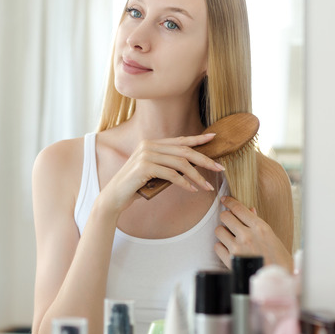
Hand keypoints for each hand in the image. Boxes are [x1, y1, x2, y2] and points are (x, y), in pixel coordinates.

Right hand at [99, 133, 225, 211]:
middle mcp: (148, 145)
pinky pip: (171, 174)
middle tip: (219, 168)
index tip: (213, 138)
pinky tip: (192, 189)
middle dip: (204, 159)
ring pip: (180, 163)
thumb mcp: (153, 172)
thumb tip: (191, 167)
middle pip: (183, 150)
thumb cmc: (136, 185)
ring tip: (207, 186)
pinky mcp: (144, 167)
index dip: (197, 139)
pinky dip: (184, 183)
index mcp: (150, 143)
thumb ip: (167, 165)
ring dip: (197, 176)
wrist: (115, 196)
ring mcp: (145, 155)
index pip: (179, 140)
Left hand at [214, 196, 292, 269]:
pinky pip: (217, 246)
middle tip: (229, 222)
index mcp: (260, 228)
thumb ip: (259, 225)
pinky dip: (221, 247)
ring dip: (223, 232)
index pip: (239, 208)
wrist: (276, 281)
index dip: (229, 202)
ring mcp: (236, 247)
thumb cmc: (279, 262)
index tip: (225, 200)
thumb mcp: (274, 240)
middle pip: (225, 216)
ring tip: (230, 237)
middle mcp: (247, 235)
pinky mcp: (229, 259)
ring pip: (218, 230)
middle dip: (226, 217)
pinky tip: (228, 249)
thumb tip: (250, 210)